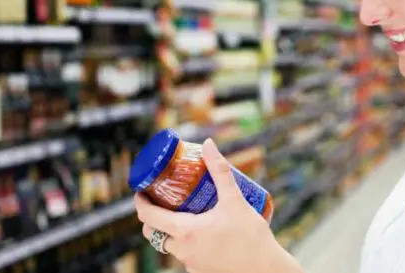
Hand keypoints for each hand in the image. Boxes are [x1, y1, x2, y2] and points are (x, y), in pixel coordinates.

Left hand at [135, 139, 302, 272]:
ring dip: (167, 230)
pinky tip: (199, 233)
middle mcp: (182, 249)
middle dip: (150, 217)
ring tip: (180, 213)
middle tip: (160, 201)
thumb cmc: (251, 236)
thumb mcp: (235, 200)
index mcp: (185, 231)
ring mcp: (189, 262)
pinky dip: (184, 242)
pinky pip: (183, 254)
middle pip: (152, 233)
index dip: (140, 203)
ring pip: (168, 245)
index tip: (141, 191)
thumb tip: (209, 144)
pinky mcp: (199, 270)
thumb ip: (220, 171)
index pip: (148, 217)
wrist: (265, 269)